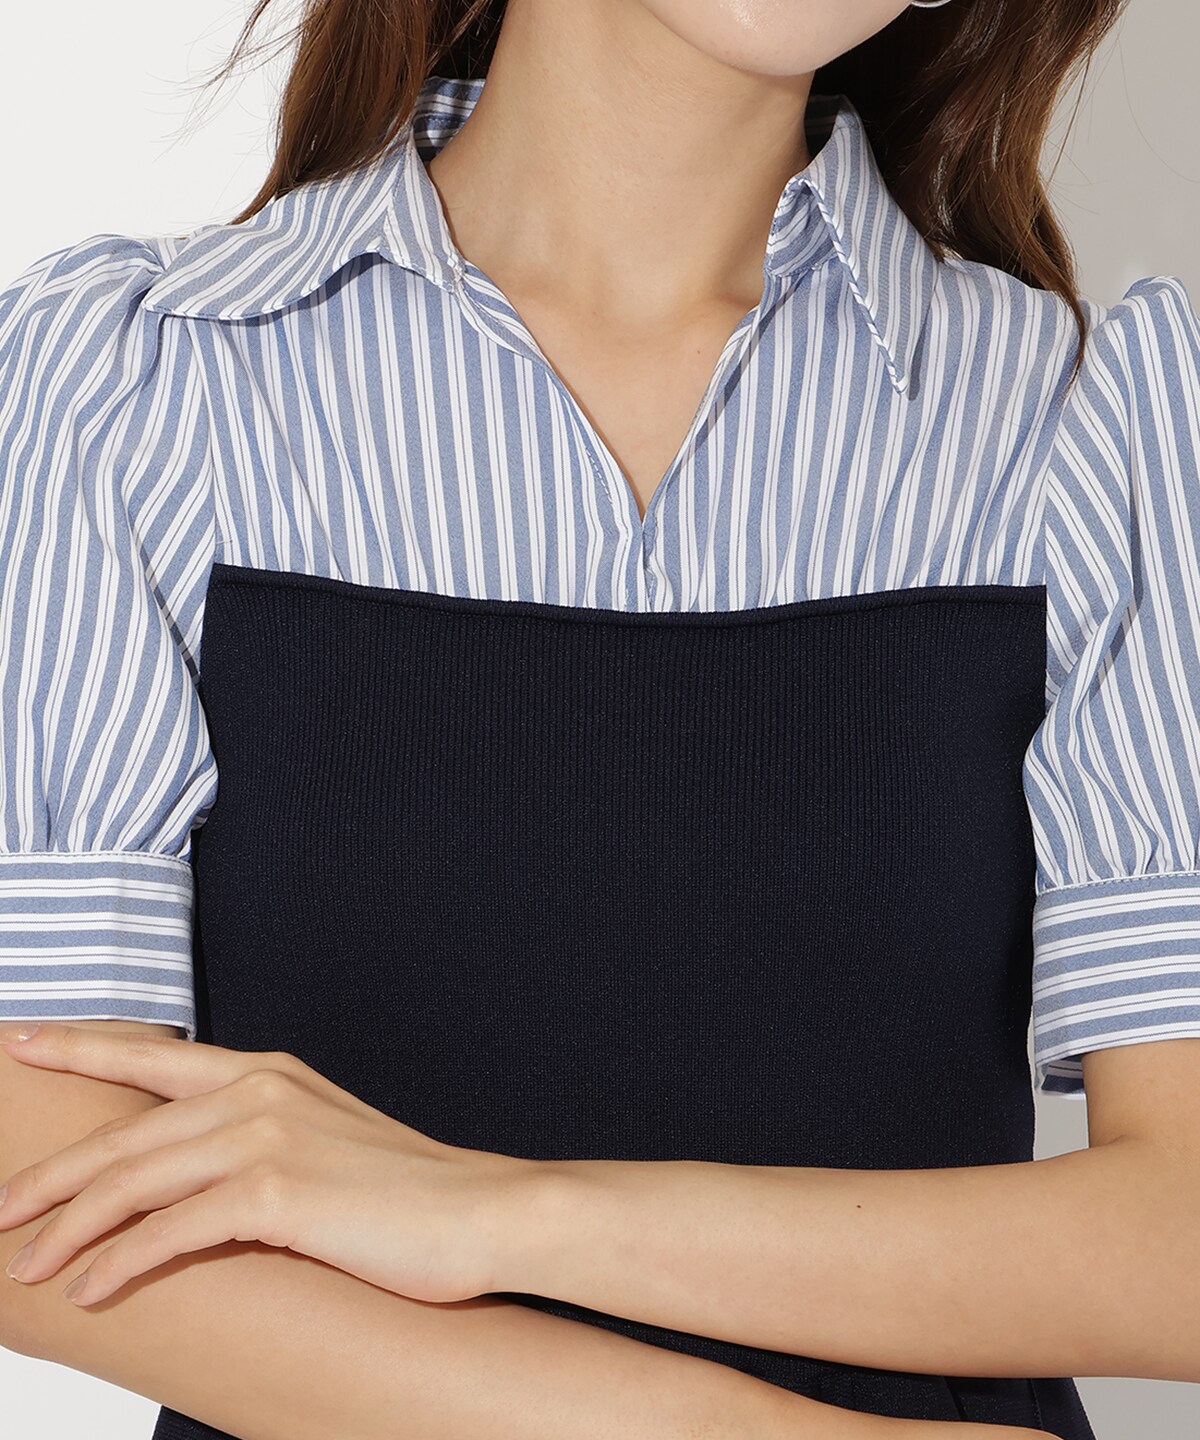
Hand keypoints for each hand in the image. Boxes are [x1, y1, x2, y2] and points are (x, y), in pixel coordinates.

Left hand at [0, 1022, 533, 1308]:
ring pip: (132, 1178)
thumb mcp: (323, 1143)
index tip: (23, 1040)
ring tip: (24, 1265)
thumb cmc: (406, 1192)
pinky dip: (119, 1263)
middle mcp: (259, 1090)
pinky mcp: (276, 1192)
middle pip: (123, 1130)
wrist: (482, 1212)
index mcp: (268, 1071)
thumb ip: (260, 1140)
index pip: (152, 1054)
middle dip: (49, 1175)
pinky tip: (90, 1291)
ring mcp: (267, 1136)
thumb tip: (201, 1175)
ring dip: (68, 1227)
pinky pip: (169, 1230)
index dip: (81, 1044)